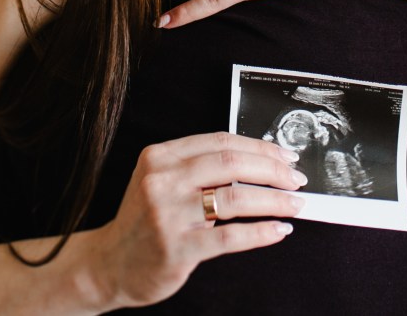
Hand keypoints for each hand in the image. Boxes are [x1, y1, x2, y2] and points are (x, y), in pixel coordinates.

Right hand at [87, 132, 306, 308]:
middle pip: (231, 164)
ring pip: (235, 199)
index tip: (286, 155)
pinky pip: (230, 237)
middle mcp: (162, 180)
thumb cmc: (146, 220)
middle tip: (297, 179)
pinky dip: (261, 232)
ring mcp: (167, 215)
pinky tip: (279, 230)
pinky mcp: (177, 248)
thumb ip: (200, 166)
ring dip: (274, 201)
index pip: (221, 142)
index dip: (259, 147)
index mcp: (161, 156)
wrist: (109, 265)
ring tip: (296, 204)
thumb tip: (261, 159)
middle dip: (273, 170)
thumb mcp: (162, 180)